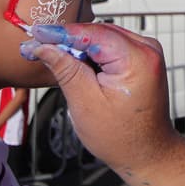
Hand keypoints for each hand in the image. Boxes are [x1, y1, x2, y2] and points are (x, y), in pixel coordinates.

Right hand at [21, 22, 182, 176]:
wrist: (147, 152)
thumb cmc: (121, 137)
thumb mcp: (85, 103)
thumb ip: (65, 69)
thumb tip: (44, 47)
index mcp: (138, 59)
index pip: (93, 34)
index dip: (61, 33)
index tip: (36, 33)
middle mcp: (147, 49)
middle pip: (99, 32)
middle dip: (67, 39)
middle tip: (37, 45)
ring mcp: (147, 52)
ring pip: (103, 38)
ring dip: (78, 46)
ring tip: (51, 55)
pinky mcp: (142, 58)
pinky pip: (112, 46)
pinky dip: (91, 52)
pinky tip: (73, 62)